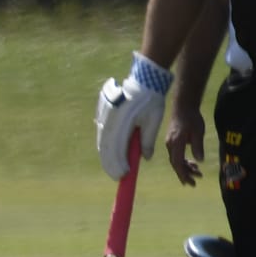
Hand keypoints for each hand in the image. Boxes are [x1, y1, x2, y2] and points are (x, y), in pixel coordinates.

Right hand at [95, 52, 170, 180]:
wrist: (143, 80)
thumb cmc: (151, 101)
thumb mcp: (153, 121)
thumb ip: (147, 140)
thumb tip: (145, 158)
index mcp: (123, 122)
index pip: (118, 149)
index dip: (119, 164)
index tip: (124, 175)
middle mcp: (110, 120)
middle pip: (106, 148)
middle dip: (111, 164)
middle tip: (117, 176)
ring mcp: (104, 116)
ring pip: (102, 141)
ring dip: (107, 156)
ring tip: (112, 169)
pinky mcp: (103, 113)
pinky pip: (102, 133)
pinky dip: (105, 146)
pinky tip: (108, 154)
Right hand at [164, 102, 207, 186]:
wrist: (183, 107)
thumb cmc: (192, 118)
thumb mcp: (198, 132)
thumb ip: (198, 146)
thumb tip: (199, 160)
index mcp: (176, 143)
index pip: (177, 162)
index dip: (183, 174)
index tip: (190, 182)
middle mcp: (170, 145)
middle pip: (176, 163)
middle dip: (185, 174)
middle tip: (195, 183)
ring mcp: (170, 143)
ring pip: (176, 160)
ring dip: (186, 168)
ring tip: (198, 172)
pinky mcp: (173, 141)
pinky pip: (177, 154)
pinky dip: (184, 161)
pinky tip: (193, 162)